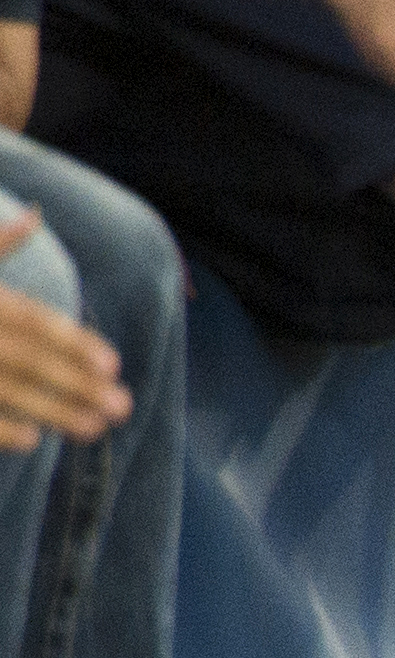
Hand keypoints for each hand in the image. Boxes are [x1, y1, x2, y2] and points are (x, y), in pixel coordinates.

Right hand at [0, 225, 130, 447]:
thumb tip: (36, 216)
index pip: (34, 321)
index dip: (75, 342)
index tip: (114, 364)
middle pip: (30, 360)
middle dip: (79, 384)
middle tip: (122, 405)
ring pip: (8, 392)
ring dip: (54, 412)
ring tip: (93, 428)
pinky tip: (33, 441)